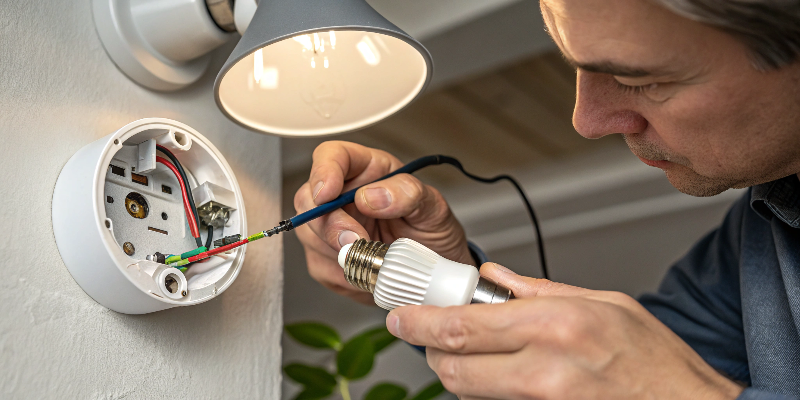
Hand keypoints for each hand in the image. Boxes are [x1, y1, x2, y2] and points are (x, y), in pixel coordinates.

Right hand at [294, 141, 471, 304]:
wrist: (433, 271)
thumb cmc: (433, 232)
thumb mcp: (434, 208)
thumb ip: (408, 194)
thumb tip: (372, 196)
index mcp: (368, 171)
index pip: (332, 156)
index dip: (323, 171)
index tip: (327, 194)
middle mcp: (344, 194)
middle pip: (309, 198)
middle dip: (329, 224)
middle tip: (356, 240)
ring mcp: (332, 225)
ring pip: (308, 234)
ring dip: (337, 252)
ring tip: (374, 259)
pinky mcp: (327, 256)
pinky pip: (320, 265)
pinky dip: (342, 274)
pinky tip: (367, 272)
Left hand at [386, 263, 744, 399]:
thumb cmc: (656, 360)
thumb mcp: (604, 303)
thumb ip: (539, 290)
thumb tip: (495, 278)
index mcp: (554, 325)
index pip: (460, 325)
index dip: (419, 321)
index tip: (402, 316)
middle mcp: (543, 369)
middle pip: (453, 366)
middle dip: (432, 349)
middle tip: (432, 333)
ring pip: (467, 392)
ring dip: (458, 370)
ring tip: (474, 351)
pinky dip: (486, 389)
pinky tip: (504, 373)